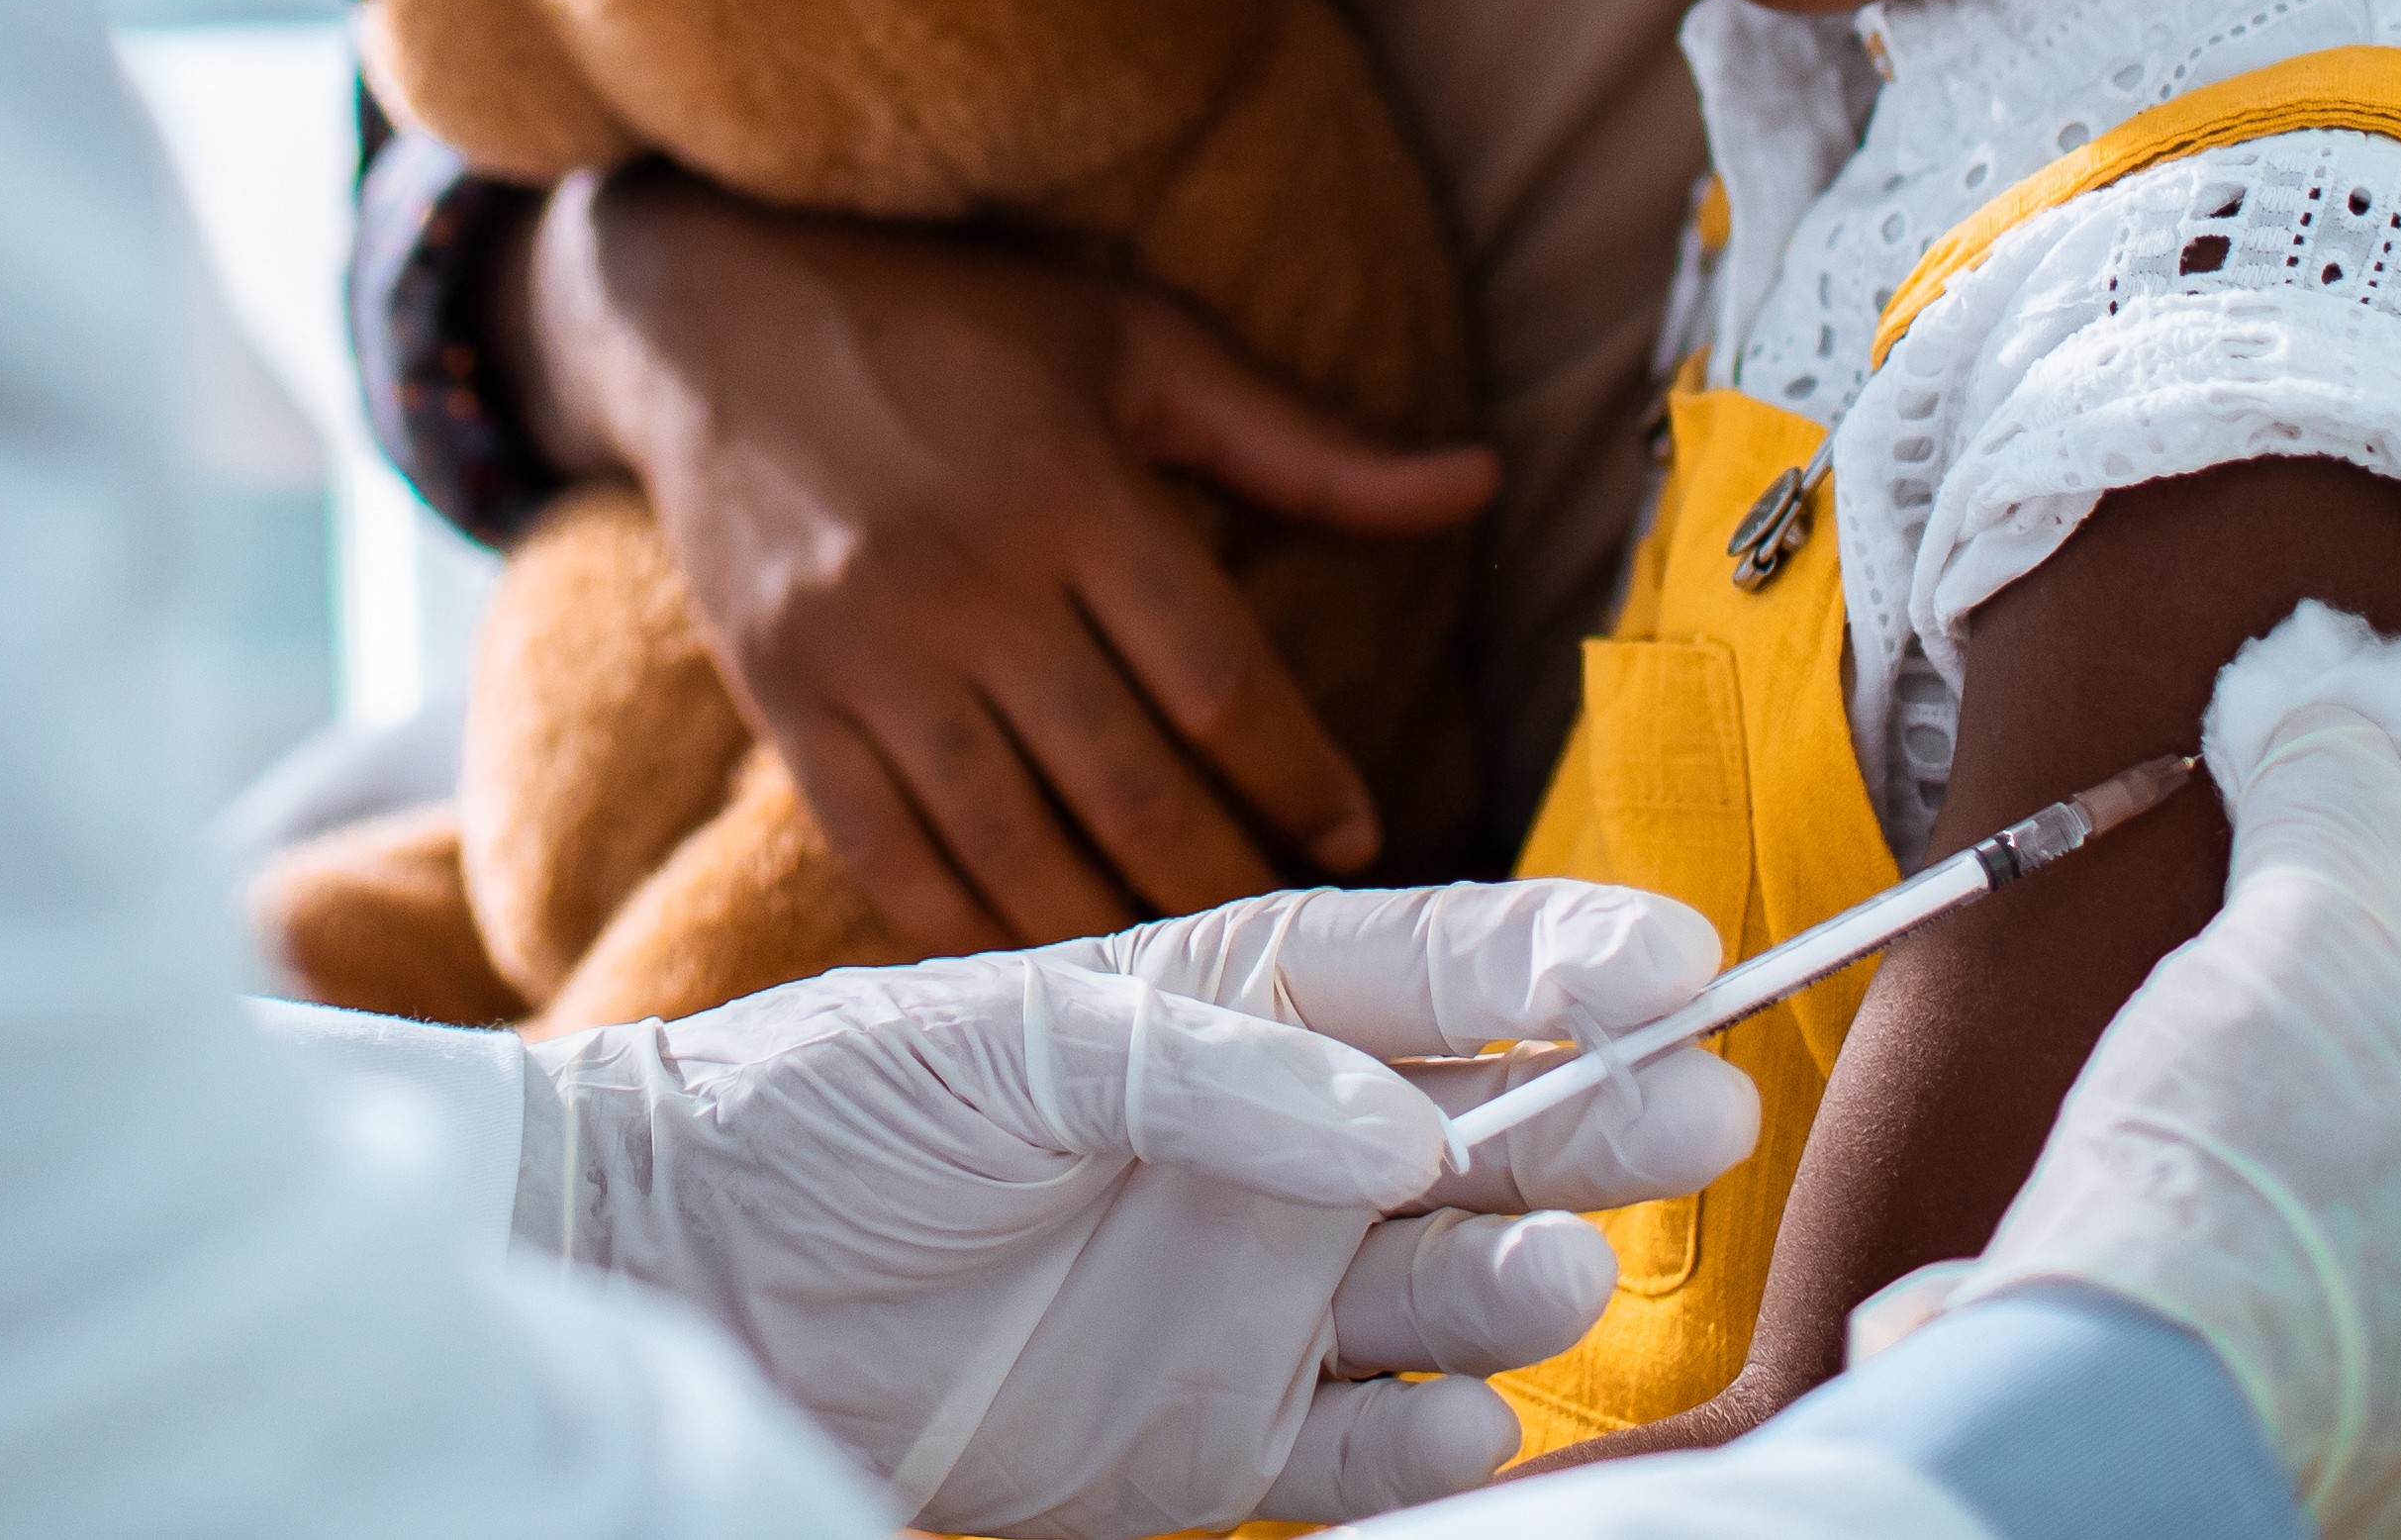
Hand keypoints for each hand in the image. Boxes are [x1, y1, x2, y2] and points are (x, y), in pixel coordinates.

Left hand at [525, 880, 1760, 1536]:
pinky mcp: (1216, 1436)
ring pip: (1452, 1285)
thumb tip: (1405, 1117)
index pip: (1436, 965)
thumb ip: (1217, 1067)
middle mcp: (1278, 1144)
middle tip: (1707, 1103)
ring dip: (1526, 1272)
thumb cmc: (836, 1104)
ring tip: (1563, 1260)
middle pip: (1490, 1123)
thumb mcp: (1015, 1036)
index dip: (1565, 959)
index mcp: (1236, 1005)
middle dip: (1603, 1109)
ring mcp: (1258, 1293)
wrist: (693, 1276)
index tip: (1686, 957)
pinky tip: (1469, 1413)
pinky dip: (1430, 1436)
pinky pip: (1363, 1442)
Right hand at [526, 167, 1498, 947]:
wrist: (710, 308)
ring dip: (1113, 932)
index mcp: (1068, 483)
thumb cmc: (957, 314)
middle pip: (1127, 787)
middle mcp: (964, 575)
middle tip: (1297, 941)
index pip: (1217, 677)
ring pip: (1012, 845)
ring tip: (1190, 976)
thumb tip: (1478, 481)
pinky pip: (887, 854)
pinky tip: (1040, 966)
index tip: (1358, 834)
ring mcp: (861, 648)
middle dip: (1228, 884)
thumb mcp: (1136, 339)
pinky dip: (970, 928)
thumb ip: (1302, 438)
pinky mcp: (784, 699)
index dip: (1302, 775)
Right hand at [1978, 703, 2400, 1539]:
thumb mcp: (2308, 924)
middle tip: (2261, 902)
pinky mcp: (2367, 1434)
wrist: (2124, 1416)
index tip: (2335, 803)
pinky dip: (2267, 1196)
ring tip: (2205, 1025)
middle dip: (2371, 961)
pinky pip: (2332, 1271)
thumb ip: (2337, 803)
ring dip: (2314, 1077)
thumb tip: (2334, 716)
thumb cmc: (2263, 1167)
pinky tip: (2177, 1160)